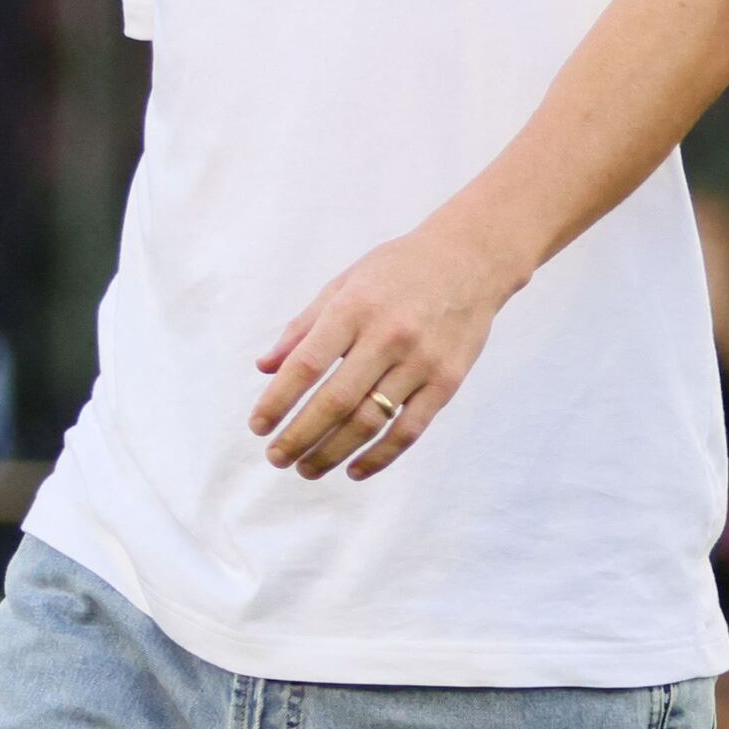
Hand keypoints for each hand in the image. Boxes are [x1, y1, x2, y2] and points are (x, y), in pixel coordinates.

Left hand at [251, 215, 518, 479]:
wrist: (471, 259)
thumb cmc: (399, 270)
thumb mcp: (345, 283)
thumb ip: (304, 326)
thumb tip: (266, 367)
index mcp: (354, 308)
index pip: (307, 365)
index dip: (278, 400)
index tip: (257, 426)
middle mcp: (387, 336)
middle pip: (335, 401)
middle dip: (299, 436)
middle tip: (276, 457)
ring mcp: (420, 361)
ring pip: (370, 421)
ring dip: (332, 452)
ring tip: (307, 468)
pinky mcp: (447, 382)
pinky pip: (409, 429)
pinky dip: (379, 456)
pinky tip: (354, 469)